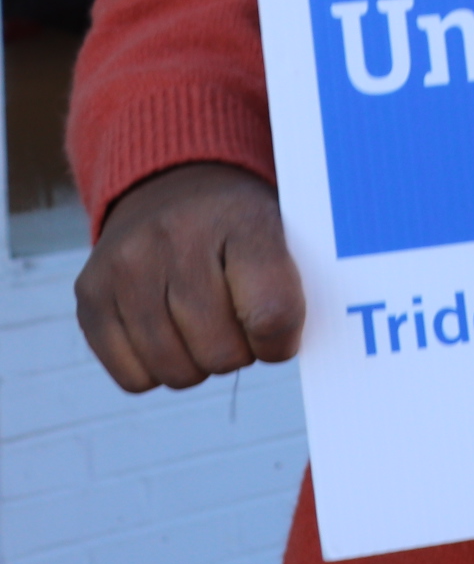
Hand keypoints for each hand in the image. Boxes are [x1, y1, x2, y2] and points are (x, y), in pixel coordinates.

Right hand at [74, 162, 302, 391]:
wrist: (172, 186)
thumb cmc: (240, 228)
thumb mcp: (284, 236)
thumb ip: (293, 291)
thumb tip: (282, 350)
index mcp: (244, 220)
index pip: (271, 312)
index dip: (281, 342)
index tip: (278, 334)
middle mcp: (177, 238)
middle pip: (221, 352)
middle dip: (239, 352)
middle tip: (237, 321)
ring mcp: (125, 266)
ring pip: (176, 370)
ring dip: (199, 364)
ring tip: (204, 326)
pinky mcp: (89, 294)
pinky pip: (134, 377)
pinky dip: (158, 370)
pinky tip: (168, 333)